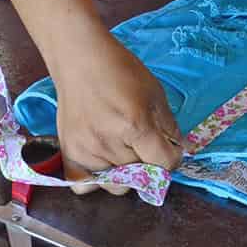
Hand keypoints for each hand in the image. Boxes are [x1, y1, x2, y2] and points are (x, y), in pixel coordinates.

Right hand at [48, 32, 182, 193]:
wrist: (81, 59)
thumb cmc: (120, 71)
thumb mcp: (155, 93)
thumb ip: (168, 126)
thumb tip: (177, 150)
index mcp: (136, 126)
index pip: (164, 164)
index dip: (172, 157)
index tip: (169, 149)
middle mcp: (110, 143)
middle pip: (141, 176)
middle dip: (147, 163)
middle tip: (141, 142)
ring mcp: (87, 151)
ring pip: (116, 185)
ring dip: (123, 173)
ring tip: (120, 148)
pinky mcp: (69, 153)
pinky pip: (84, 186)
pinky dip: (95, 179)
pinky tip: (101, 161)